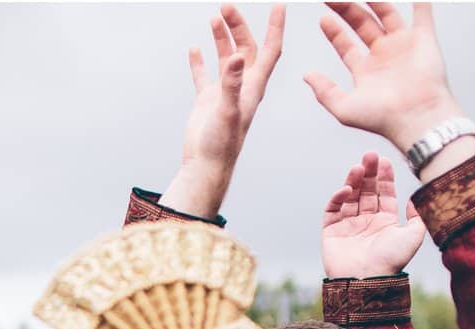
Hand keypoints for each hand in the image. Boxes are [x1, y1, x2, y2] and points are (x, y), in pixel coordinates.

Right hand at [160, 5, 285, 217]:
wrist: (206, 166)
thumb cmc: (221, 144)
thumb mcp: (228, 110)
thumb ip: (231, 83)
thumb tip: (235, 57)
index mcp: (254, 86)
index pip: (269, 50)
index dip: (275, 26)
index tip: (279, 4)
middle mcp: (242, 85)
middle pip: (246, 47)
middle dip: (238, 25)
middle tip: (226, 7)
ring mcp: (224, 92)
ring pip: (226, 57)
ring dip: (222, 37)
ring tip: (214, 18)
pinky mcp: (208, 101)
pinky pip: (204, 75)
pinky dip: (200, 61)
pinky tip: (195, 48)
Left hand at [305, 3, 463, 150]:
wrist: (415, 118)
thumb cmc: (383, 119)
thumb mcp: (344, 108)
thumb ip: (324, 91)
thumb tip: (306, 76)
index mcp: (366, 71)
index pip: (346, 45)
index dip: (334, 31)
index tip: (323, 18)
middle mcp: (384, 56)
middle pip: (362, 24)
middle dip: (346, 9)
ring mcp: (403, 46)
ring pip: (386, 14)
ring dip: (373, 0)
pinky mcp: (424, 40)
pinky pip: (422, 14)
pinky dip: (420, 2)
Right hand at [321, 152, 426, 276]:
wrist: (367, 280)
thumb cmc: (392, 261)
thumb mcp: (414, 236)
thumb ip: (418, 216)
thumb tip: (414, 200)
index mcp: (386, 222)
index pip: (384, 194)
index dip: (384, 177)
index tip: (385, 161)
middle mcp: (367, 221)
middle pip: (367, 191)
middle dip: (368, 173)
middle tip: (369, 156)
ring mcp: (348, 226)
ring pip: (350, 196)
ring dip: (353, 181)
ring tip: (358, 167)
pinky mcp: (331, 232)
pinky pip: (333, 210)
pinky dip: (338, 197)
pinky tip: (347, 189)